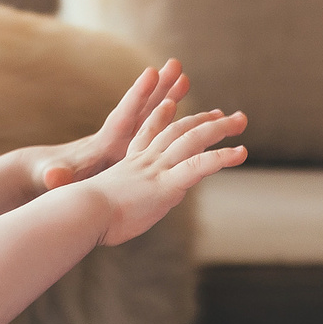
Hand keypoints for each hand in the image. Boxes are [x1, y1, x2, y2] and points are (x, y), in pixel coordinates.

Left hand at [33, 60, 192, 190]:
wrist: (44, 175)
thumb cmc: (47, 177)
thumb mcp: (52, 178)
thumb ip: (56, 176)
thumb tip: (53, 176)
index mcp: (102, 143)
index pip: (122, 115)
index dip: (136, 94)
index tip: (151, 72)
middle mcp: (114, 138)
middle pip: (139, 108)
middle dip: (157, 88)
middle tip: (176, 64)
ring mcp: (120, 144)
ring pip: (148, 117)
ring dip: (166, 98)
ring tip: (185, 78)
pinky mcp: (125, 153)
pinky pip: (151, 134)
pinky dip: (166, 121)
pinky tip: (183, 115)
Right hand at [73, 99, 247, 246]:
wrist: (80, 212)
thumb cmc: (82, 216)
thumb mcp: (98, 207)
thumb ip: (109, 206)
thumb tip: (108, 219)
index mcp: (129, 164)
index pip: (148, 134)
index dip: (161, 118)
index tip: (170, 104)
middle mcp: (145, 161)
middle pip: (178, 130)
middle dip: (202, 119)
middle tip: (224, 114)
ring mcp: (157, 169)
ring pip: (194, 139)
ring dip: (220, 128)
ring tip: (242, 121)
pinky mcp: (168, 183)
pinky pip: (200, 164)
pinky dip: (223, 156)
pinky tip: (242, 152)